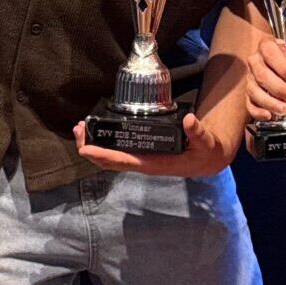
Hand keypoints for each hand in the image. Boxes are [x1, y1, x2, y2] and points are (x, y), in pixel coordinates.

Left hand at [73, 112, 232, 176]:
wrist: (207, 160)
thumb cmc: (205, 151)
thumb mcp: (206, 143)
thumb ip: (199, 133)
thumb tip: (189, 121)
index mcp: (155, 164)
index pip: (124, 161)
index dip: (103, 155)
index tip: (86, 148)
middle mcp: (143, 163)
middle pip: (110, 160)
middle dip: (90, 148)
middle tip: (77, 130)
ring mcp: (140, 159)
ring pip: (110, 156)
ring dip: (93, 144)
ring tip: (80, 129)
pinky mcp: (141, 153)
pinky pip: (117, 150)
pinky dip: (103, 142)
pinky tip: (95, 131)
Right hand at [247, 39, 285, 121]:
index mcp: (269, 46)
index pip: (268, 52)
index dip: (282, 67)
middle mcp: (257, 62)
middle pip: (261, 74)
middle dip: (279, 88)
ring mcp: (253, 80)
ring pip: (254, 91)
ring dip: (269, 102)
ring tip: (285, 109)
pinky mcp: (252, 97)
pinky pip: (250, 105)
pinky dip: (258, 112)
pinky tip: (269, 115)